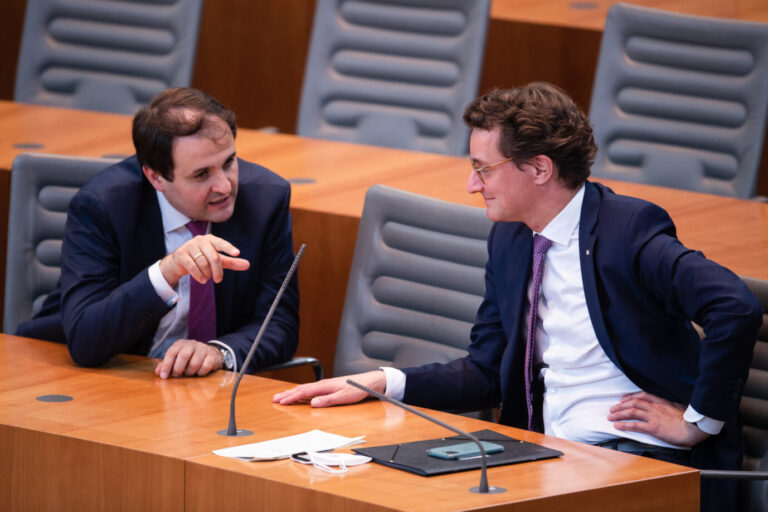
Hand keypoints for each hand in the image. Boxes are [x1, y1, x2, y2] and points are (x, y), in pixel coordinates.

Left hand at [154, 339, 222, 378]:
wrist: (210, 353)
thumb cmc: (190, 357)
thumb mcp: (177, 359)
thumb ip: (167, 365)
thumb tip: (158, 372)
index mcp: (180, 344)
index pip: (171, 352)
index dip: (166, 365)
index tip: (164, 376)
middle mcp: (192, 344)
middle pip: (183, 356)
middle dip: (178, 368)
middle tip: (177, 375)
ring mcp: (203, 349)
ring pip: (195, 363)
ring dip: (190, 372)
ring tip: (189, 373)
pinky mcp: (212, 355)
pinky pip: (205, 367)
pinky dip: (200, 373)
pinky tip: (199, 372)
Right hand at [159, 234, 249, 287]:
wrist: (180, 262)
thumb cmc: (203, 259)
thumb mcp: (218, 260)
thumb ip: (232, 262)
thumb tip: (248, 265)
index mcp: (210, 239)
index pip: (221, 243)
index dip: (229, 248)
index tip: (237, 253)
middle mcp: (200, 240)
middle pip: (213, 256)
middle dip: (217, 270)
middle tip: (219, 280)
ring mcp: (189, 246)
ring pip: (203, 262)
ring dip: (207, 273)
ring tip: (207, 278)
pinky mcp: (181, 254)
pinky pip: (192, 266)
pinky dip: (198, 275)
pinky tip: (202, 280)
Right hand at [272, 370, 386, 407]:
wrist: (369, 381)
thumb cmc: (357, 388)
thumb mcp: (343, 397)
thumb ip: (327, 400)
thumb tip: (312, 403)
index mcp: (324, 386)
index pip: (303, 391)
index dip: (291, 397)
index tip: (280, 402)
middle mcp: (323, 384)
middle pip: (301, 388)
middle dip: (287, 394)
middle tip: (275, 399)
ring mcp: (325, 385)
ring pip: (305, 388)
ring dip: (293, 392)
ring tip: (283, 396)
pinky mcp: (329, 387)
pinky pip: (310, 389)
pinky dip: (301, 391)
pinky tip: (300, 394)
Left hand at [607, 391, 709, 446]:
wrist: (694, 428)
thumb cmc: (690, 420)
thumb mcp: (679, 407)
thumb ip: (670, 405)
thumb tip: (666, 407)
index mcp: (662, 402)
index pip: (642, 395)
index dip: (631, 397)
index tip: (623, 399)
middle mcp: (655, 407)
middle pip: (634, 403)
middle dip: (621, 406)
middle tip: (612, 409)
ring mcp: (653, 417)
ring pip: (631, 412)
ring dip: (619, 414)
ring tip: (610, 416)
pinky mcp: (653, 428)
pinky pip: (635, 425)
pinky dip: (624, 425)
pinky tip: (617, 426)